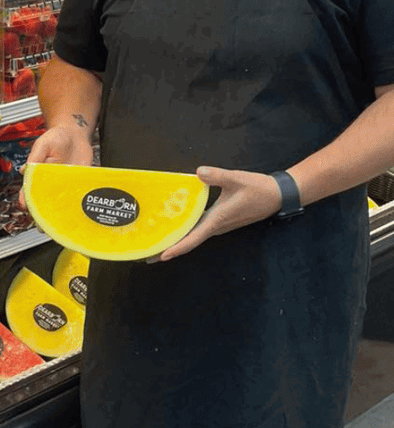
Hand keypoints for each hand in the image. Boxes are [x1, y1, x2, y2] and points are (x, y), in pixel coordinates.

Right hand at [19, 125, 94, 208]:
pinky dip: (77, 201)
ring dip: (60, 210)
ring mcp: (65, 185)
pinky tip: (76, 207)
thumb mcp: (43, 145)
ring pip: (60, 202)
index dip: (26, 199)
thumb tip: (22, 171)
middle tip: (42, 217)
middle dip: (42, 210)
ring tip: (58, 216)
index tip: (24, 206)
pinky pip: (78, 195)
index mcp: (38, 175)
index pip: (29, 190)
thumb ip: (34, 157)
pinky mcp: (79, 184)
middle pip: (44, 201)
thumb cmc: (56, 138)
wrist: (76, 133)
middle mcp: (51, 183)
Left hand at [158, 166, 284, 260]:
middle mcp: (216, 227)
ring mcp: (219, 225)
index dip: (177, 248)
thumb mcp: (237, 179)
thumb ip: (217, 176)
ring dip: (177, 242)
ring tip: (157, 244)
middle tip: (148, 255)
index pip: (193, 239)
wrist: (279, 195)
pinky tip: (177, 228)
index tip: (161, 256)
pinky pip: (200, 230)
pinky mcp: (221, 221)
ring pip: (194, 237)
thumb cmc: (258, 188)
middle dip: (170, 249)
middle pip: (189, 242)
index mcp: (217, 220)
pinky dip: (186, 233)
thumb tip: (199, 172)